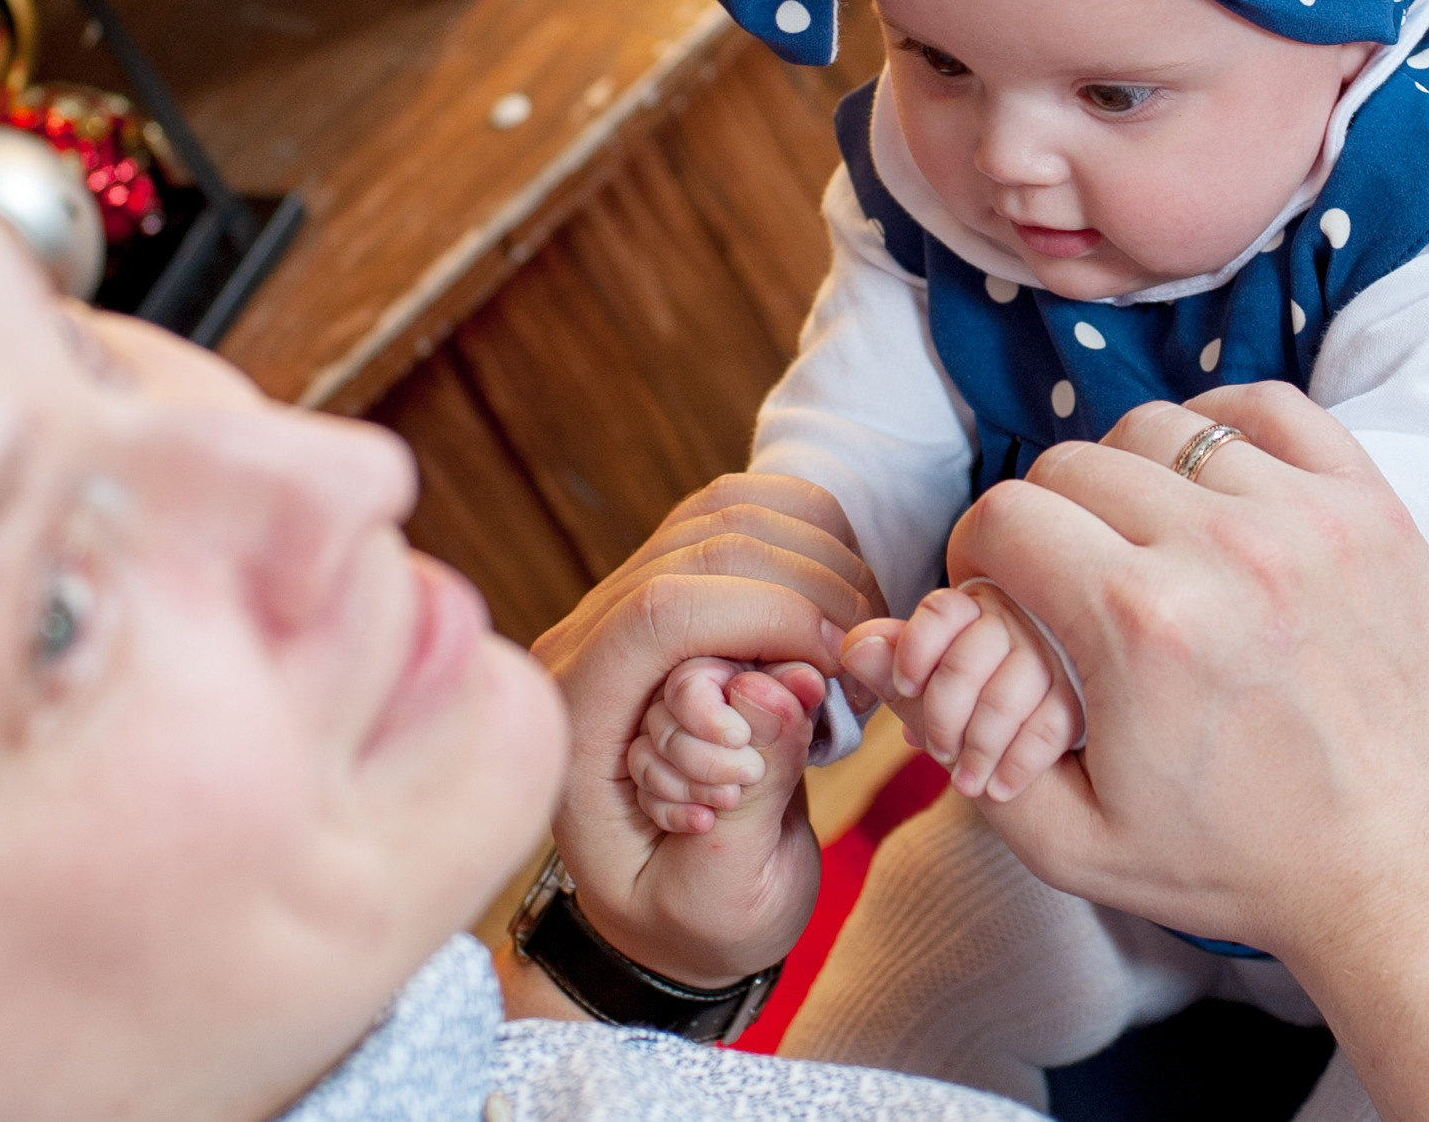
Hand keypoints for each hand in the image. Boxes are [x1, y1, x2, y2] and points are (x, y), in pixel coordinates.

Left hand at [527, 474, 878, 988]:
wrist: (664, 910)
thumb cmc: (690, 918)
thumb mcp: (719, 898)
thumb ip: (745, 804)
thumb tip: (787, 687)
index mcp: (574, 721)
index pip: (661, 610)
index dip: (768, 618)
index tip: (833, 678)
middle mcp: (587, 641)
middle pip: (706, 542)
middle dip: (809, 592)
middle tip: (854, 674)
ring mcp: (629, 600)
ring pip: (732, 509)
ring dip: (820, 561)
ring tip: (848, 649)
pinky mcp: (678, 577)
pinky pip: (753, 509)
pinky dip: (817, 542)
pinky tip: (837, 613)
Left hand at [842, 581, 1081, 801]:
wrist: (1048, 784)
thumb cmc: (972, 724)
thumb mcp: (928, 699)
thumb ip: (895, 674)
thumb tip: (854, 648)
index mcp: (975, 610)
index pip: (942, 611)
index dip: (914, 652)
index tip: (905, 688)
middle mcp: (1018, 622)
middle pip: (967, 658)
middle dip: (943, 716)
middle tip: (938, 750)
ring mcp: (1054, 658)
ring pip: (1005, 696)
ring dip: (978, 748)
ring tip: (965, 782)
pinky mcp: (1082, 698)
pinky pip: (1049, 726)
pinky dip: (1018, 764)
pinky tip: (999, 788)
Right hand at [940, 382, 1428, 956]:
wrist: (1392, 867)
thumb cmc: (1232, 860)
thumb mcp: (1070, 842)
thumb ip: (964, 750)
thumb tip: (888, 659)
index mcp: (1139, 624)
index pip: (1005, 517)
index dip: (980, 555)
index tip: (1001, 590)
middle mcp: (1223, 551)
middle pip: (1074, 464)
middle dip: (1048, 519)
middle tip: (1068, 576)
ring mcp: (1308, 519)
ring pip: (1164, 427)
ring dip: (1132, 474)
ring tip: (1142, 535)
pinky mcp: (1372, 507)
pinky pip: (1272, 408)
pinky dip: (1226, 427)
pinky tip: (1213, 482)